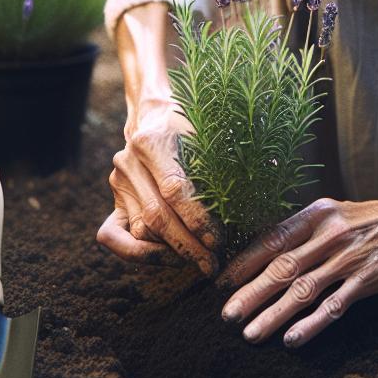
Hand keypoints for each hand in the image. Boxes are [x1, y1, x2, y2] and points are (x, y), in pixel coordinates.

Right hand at [96, 98, 219, 275]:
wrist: (153, 114)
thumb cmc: (190, 123)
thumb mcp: (207, 130)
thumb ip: (225, 157)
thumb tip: (265, 182)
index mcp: (152, 141)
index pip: (175, 190)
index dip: (198, 220)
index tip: (219, 241)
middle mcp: (128, 162)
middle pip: (157, 217)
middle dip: (188, 246)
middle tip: (213, 263)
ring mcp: (117, 183)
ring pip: (140, 231)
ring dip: (169, 252)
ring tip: (198, 260)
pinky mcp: (114, 199)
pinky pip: (113, 237)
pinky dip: (137, 254)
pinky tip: (164, 258)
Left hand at [217, 188, 377, 346]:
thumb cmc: (370, 219)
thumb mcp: (336, 213)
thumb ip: (305, 231)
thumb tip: (263, 255)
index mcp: (318, 213)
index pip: (273, 239)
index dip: (246, 263)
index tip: (223, 284)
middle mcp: (330, 233)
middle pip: (283, 267)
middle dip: (252, 293)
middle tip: (227, 316)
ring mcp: (350, 257)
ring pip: (304, 290)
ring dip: (274, 314)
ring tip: (251, 334)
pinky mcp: (369, 278)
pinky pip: (335, 305)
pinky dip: (312, 323)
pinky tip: (292, 339)